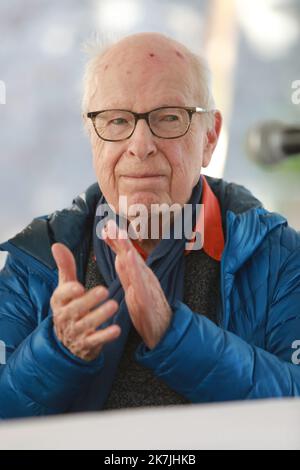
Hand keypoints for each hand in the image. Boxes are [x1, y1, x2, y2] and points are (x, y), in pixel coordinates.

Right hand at [50, 243, 120, 361]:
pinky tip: (117, 330)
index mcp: (60, 301)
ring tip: (114, 305)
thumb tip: (57, 245)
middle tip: (104, 291)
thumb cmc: (70, 306)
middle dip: (89, 301)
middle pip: (75, 309)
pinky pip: (96, 341)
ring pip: (87, 324)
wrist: (67, 341)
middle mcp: (66, 317)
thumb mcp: (65, 288)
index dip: (69, 292)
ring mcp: (76, 332)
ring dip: (100, 315)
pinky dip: (106, 336)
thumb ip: (65, 267)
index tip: (79, 287)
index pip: (61, 295)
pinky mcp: (87, 344)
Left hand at [102, 220, 172, 348]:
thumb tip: (119, 255)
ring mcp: (146, 286)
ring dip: (126, 248)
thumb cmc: (148, 311)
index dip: (116, 241)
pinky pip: (140, 282)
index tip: (105, 227)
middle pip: (130, 255)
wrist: (165, 331)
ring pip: (135, 264)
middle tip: (109, 224)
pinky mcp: (147, 298)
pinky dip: (135, 268)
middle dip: (120, 239)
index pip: (126, 255)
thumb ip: (127, 273)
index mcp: (138, 275)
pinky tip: (130, 257)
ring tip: (118, 234)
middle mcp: (144, 277)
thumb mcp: (134, 289)